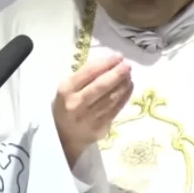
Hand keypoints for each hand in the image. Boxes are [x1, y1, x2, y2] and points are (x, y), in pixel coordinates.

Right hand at [52, 52, 132, 166]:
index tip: (118, 56)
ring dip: (123, 85)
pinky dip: (124, 97)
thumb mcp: (69, 88)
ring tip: (129, 75)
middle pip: (101, 86)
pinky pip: (115, 110)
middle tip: (128, 65)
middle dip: (117, 74)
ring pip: (110, 98)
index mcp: (66, 90)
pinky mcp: (100, 128)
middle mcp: (76, 104)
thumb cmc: (67, 105)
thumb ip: (86, 76)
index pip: (88, 72)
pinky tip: (129, 87)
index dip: (106, 63)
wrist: (64, 136)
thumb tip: (110, 63)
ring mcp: (88, 118)